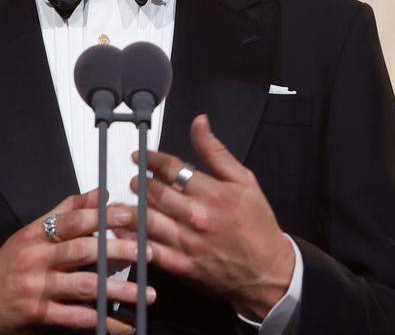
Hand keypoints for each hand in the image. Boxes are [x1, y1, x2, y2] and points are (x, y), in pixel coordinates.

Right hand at [0, 188, 156, 334]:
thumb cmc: (9, 265)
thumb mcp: (31, 233)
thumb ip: (66, 212)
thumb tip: (99, 194)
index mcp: (36, 235)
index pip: (73, 221)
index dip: (103, 216)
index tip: (130, 215)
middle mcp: (36, 259)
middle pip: (83, 251)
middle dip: (119, 251)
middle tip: (146, 254)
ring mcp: (37, 288)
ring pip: (84, 286)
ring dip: (118, 290)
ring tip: (144, 293)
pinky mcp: (38, 314)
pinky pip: (75, 317)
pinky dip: (100, 320)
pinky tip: (119, 321)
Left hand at [119, 115, 294, 320]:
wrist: (268, 271)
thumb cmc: (257, 225)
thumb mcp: (244, 181)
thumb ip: (216, 152)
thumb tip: (199, 123)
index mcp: (213, 193)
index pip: (171, 168)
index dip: (151, 159)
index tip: (142, 157)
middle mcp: (197, 216)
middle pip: (154, 192)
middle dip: (139, 182)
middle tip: (136, 180)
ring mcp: (188, 243)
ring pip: (147, 220)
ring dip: (131, 209)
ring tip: (126, 203)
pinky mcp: (182, 266)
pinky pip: (150, 251)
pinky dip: (134, 240)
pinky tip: (125, 231)